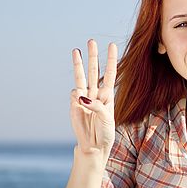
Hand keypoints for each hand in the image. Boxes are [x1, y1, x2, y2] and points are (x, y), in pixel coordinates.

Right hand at [70, 39, 117, 156]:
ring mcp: (84, 98)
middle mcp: (96, 94)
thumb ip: (97, 106)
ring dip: (79, 64)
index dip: (111, 60)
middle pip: (93, 71)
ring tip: (76, 50)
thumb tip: (81, 97)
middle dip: (93, 56)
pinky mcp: (74, 105)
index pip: (109, 74)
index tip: (112, 45)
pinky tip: (79, 102)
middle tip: (92, 41)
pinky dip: (76, 95)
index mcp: (108, 95)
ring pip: (81, 77)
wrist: (94, 146)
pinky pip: (74, 95)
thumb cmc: (105, 133)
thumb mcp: (107, 119)